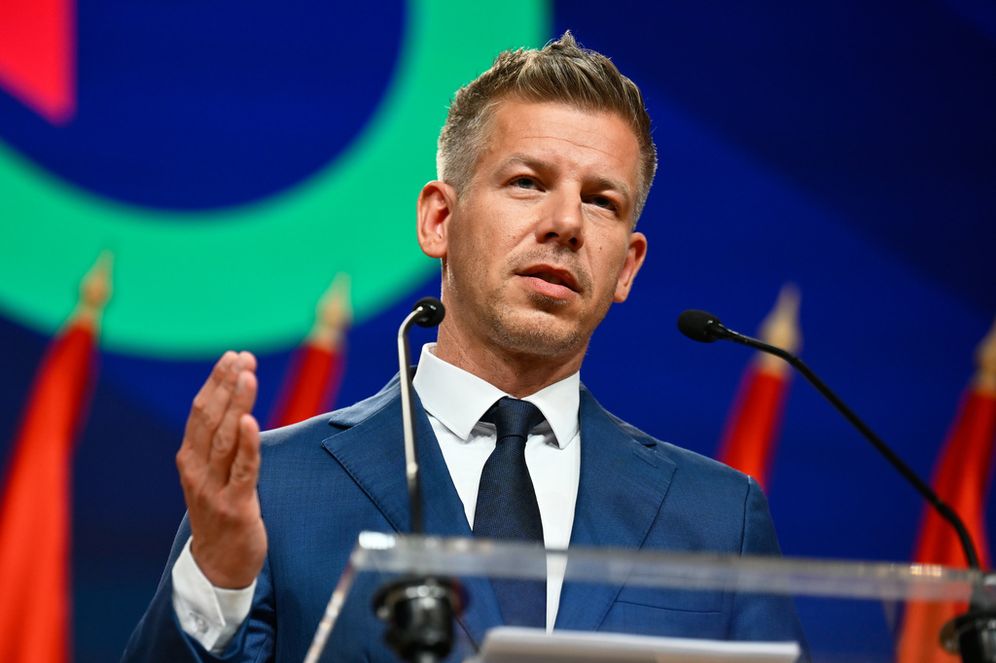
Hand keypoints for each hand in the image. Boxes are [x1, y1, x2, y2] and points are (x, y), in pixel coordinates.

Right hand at [175, 351, 266, 588]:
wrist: (218, 566)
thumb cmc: (221, 512)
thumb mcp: (214, 474)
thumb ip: (222, 443)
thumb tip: (239, 405)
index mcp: (190, 458)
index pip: (201, 412)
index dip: (216, 382)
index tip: (233, 356)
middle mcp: (196, 470)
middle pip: (209, 419)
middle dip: (226, 385)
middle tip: (242, 358)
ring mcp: (213, 489)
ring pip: (225, 439)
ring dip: (237, 404)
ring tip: (248, 377)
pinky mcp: (235, 506)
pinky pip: (243, 470)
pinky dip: (247, 444)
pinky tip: (252, 421)